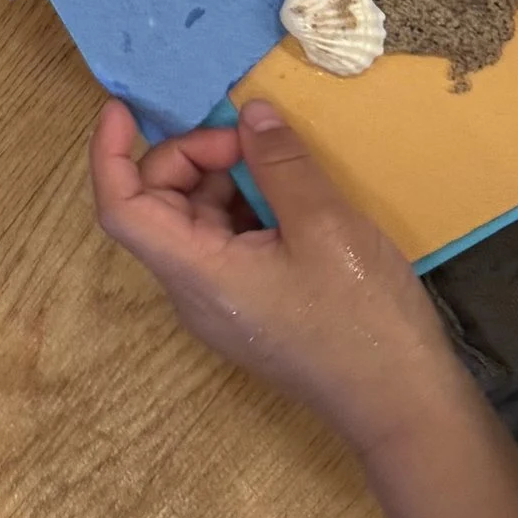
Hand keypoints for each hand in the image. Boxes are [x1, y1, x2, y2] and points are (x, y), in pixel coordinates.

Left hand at [89, 94, 470, 461]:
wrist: (407, 408)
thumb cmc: (363, 320)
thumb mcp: (326, 226)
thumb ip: (280, 163)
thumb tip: (249, 114)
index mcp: (197, 274)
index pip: (121, 209)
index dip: (111, 153)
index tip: (126, 109)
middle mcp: (195, 292)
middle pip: (158, 207)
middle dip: (192, 158)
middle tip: (252, 141)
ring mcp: (223, 304)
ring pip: (195, 222)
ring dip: (223, 180)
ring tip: (281, 165)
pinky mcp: (251, 308)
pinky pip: (226, 244)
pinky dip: (245, 207)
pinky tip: (291, 197)